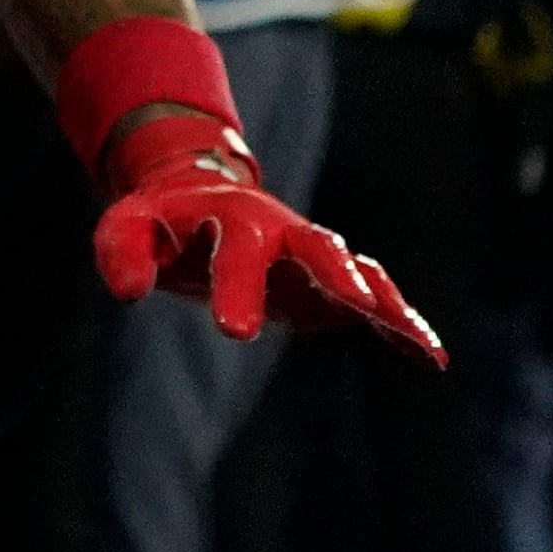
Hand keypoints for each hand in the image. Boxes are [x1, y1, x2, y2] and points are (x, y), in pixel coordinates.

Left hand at [89, 118, 439, 362]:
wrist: (201, 195)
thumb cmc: (161, 219)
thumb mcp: (127, 226)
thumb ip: (122, 253)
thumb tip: (129, 291)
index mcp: (231, 217)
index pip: (236, 252)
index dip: (237, 289)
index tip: (236, 333)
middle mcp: (283, 231)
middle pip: (316, 246)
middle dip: (336, 272)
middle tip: (357, 301)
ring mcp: (312, 255)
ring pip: (357, 270)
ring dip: (384, 297)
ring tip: (414, 332)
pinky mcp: (331, 282)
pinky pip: (374, 299)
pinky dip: (401, 323)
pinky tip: (430, 356)